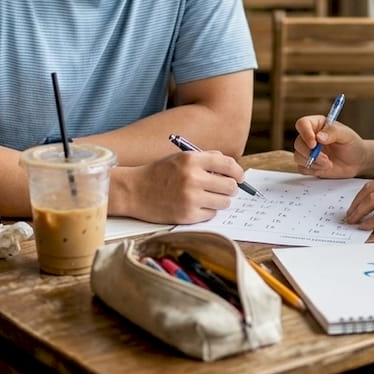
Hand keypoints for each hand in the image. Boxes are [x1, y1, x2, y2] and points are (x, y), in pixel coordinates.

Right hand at [113, 151, 243, 223]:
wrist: (133, 191)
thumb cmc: (159, 174)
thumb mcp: (180, 158)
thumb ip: (206, 160)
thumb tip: (232, 169)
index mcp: (192, 159)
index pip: (228, 164)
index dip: (238, 172)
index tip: (240, 177)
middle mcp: (193, 178)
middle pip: (230, 186)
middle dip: (230, 188)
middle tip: (225, 190)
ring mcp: (190, 198)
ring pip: (224, 202)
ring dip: (220, 201)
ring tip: (208, 198)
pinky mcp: (187, 215)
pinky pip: (211, 214)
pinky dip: (207, 211)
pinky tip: (195, 206)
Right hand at [293, 115, 364, 177]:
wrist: (357, 162)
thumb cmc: (353, 145)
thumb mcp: (347, 135)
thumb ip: (333, 132)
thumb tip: (319, 136)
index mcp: (318, 125)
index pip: (303, 124)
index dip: (305, 133)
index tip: (314, 143)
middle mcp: (310, 137)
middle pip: (298, 142)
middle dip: (310, 153)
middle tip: (326, 159)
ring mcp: (308, 151)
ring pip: (298, 156)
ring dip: (313, 163)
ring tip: (328, 164)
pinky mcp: (309, 164)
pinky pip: (302, 168)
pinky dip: (312, 170)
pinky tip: (325, 168)